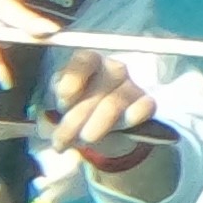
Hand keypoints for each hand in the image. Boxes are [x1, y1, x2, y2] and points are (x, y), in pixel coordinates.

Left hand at [44, 52, 174, 193]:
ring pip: (115, 104)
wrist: (102, 124)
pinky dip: (132, 118)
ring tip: (84, 141)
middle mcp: (113, 69)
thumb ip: (58, 94)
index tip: (62, 100)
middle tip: (61, 141)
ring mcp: (131, 86)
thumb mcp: (63, 98)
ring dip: (97, 126)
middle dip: (76, 119)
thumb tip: (56, 100)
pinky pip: (143, 109)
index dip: (73, 79)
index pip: (84, 61)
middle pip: (97, 91)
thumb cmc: (78, 106)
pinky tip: (121, 129)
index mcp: (90, 62)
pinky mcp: (146, 103)